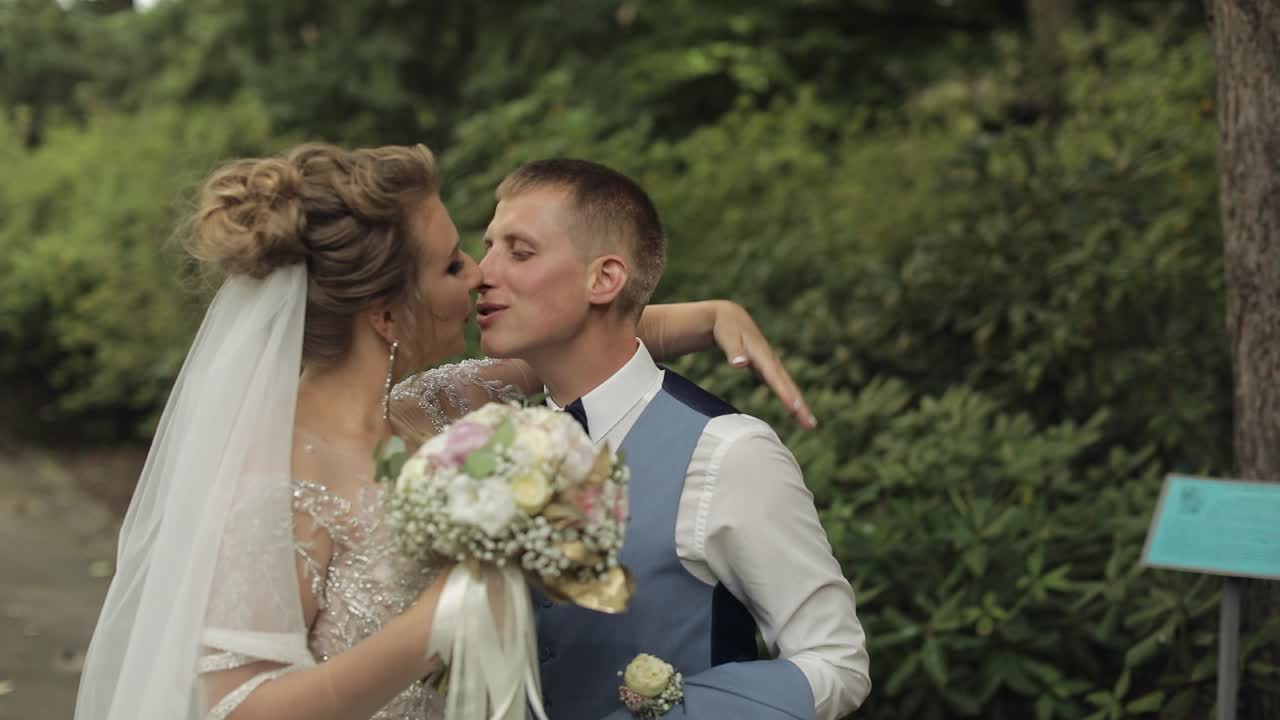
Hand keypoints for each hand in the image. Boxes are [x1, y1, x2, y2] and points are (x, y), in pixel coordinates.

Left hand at [711, 301, 816, 429]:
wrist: (730, 317)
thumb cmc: (726, 328)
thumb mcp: (727, 335)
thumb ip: (734, 350)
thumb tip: (739, 364)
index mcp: (761, 353)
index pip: (774, 376)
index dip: (784, 393)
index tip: (795, 408)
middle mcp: (770, 360)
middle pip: (787, 385)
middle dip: (799, 405)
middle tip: (810, 424)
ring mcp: (770, 364)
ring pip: (787, 386)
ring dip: (798, 405)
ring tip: (809, 424)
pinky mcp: (767, 368)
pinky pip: (781, 386)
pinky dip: (789, 398)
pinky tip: (796, 413)